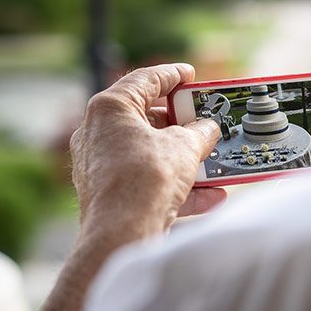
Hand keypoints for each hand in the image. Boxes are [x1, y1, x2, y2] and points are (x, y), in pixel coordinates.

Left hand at [69, 63, 223, 247]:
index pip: (144, 80)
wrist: (120, 236)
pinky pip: (146, 182)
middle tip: (204, 119)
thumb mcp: (184, 147)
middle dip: (181, 123)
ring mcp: (99, 165)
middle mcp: (97, 133)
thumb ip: (199, 132)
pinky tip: (211, 197)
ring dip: (183, 158)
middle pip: (146, 118)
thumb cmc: (145, 180)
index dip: (172, 75)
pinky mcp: (107, 194)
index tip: (190, 74)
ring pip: (149, 154)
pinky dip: (176, 186)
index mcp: (109, 108)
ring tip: (213, 160)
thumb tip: (208, 128)